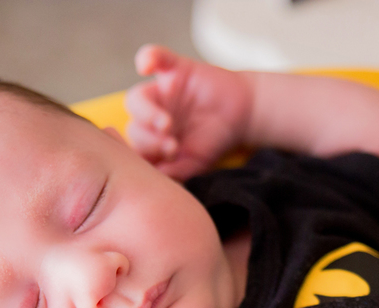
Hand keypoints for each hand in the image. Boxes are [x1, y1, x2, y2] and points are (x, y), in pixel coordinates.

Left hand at [125, 44, 252, 179]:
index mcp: (151, 138)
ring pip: (137, 99)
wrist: (245, 116)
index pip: (133, 148)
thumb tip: (154, 179)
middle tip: (171, 147)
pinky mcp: (174, 68)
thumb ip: (174, 172)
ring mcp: (160, 91)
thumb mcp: (195, 163)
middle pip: (133, 126)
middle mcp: (150, 114)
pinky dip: (148, 57)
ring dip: (147, 113)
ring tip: (166, 125)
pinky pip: (154, 57)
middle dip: (149, 140)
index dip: (143, 157)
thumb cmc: (216, 140)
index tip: (165, 163)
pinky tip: (145, 67)